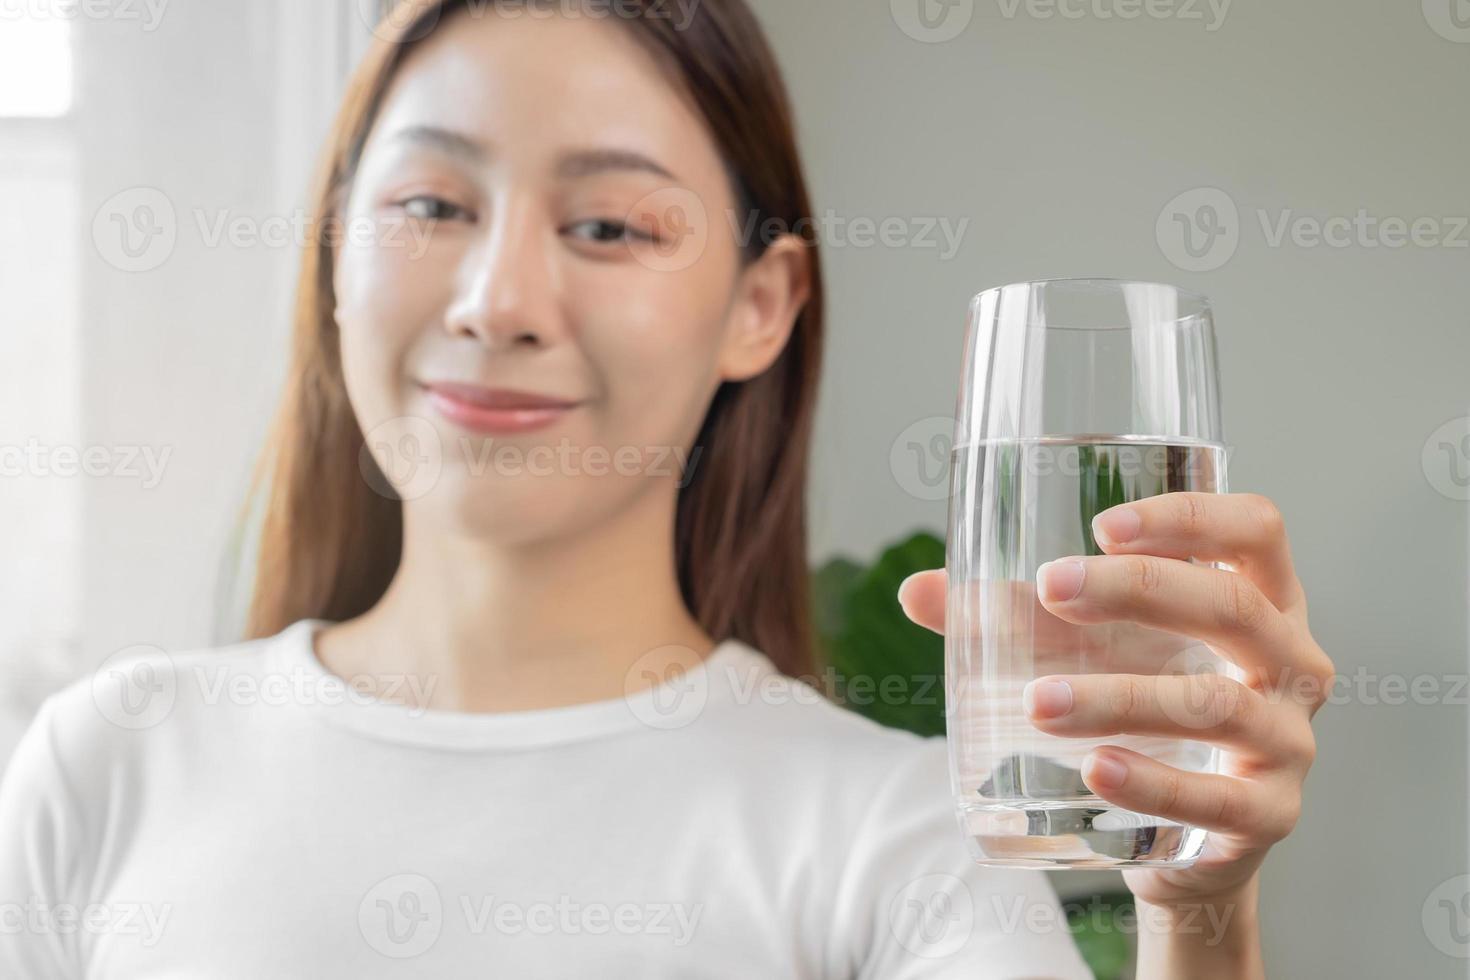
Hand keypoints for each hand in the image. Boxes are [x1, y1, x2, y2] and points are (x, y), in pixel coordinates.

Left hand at [897, 492, 1333, 909]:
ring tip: (1038, 702)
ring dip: (1121, 697)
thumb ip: (1012, 616)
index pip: (1256, 532)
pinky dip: (1152, 784)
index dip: (1190, 518)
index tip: (1103, 524)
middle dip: (1140, 591)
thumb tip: (916, 591)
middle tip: (1052, 588)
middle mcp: (1292, 663)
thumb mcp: (1086, 650)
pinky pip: (1216, 800)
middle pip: (1235, 608)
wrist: (1182, 834)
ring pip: (1217, 704)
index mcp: (1262, 599)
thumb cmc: (1142, 711)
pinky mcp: (1267, 818)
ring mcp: (1288, 743)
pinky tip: (1094, 771)